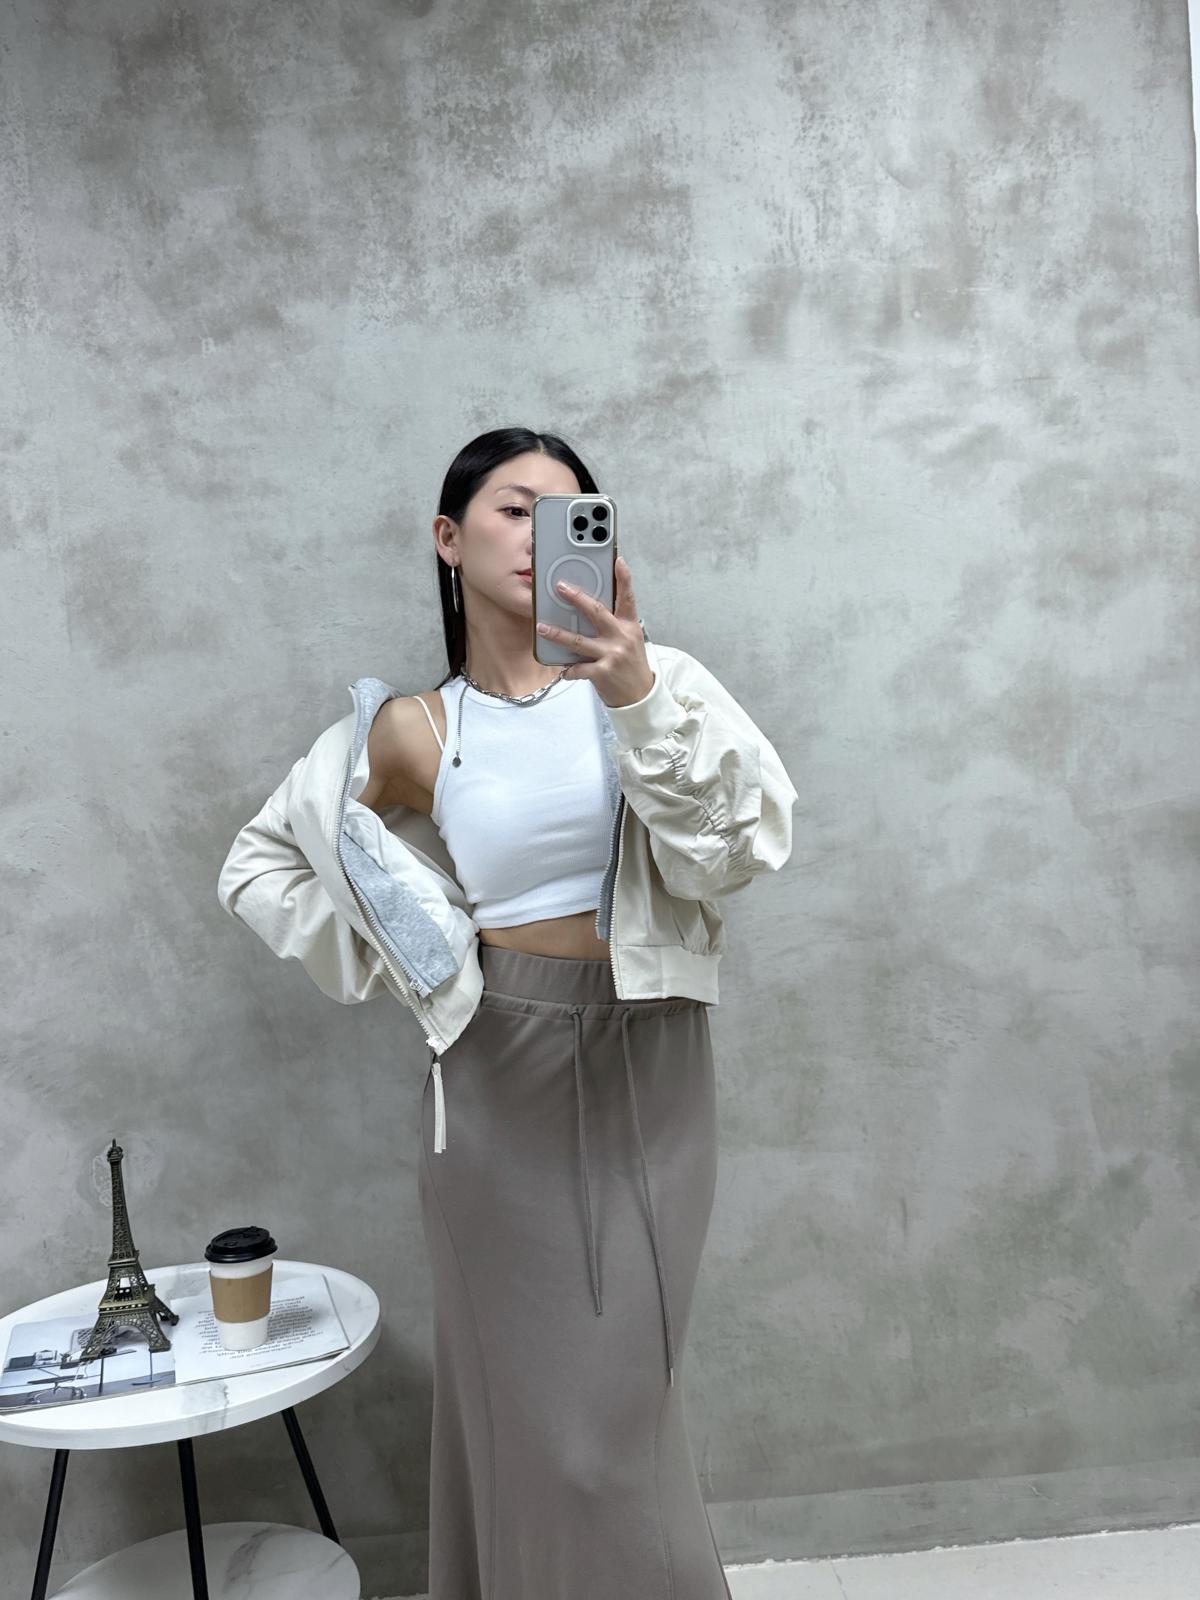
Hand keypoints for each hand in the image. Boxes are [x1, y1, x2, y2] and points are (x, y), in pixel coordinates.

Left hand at [536, 553, 654, 708]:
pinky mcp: (603, 672)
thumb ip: (613, 624)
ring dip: (557, 634)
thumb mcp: (629, 639)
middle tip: (559, 586)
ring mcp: (612, 654)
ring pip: (579, 641)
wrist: (640, 695)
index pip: (627, 597)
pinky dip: (568, 670)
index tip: (617, 560)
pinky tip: (563, 670)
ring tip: (542, 628)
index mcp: (629, 625)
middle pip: (597, 612)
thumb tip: (587, 609)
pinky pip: (578, 668)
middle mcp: (621, 637)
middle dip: (576, 598)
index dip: (623, 578)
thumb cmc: (630, 664)